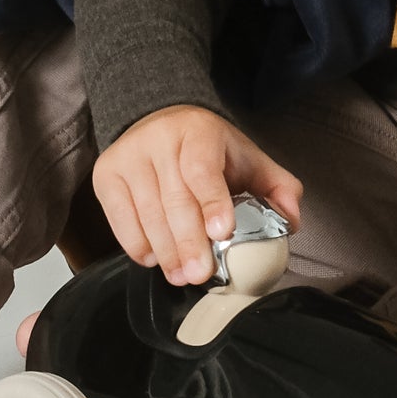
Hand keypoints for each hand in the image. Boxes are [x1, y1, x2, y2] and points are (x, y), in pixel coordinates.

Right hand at [92, 105, 302, 287]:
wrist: (159, 122)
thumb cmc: (208, 150)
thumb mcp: (248, 159)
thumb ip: (277, 188)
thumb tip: (290, 221)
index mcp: (198, 131)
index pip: (201, 168)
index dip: (211, 202)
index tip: (222, 233)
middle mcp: (158, 139)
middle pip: (173, 199)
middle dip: (189, 242)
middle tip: (201, 273)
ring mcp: (127, 156)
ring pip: (145, 214)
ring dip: (165, 252)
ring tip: (182, 275)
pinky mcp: (106, 175)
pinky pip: (120, 220)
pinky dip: (138, 245)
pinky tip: (157, 259)